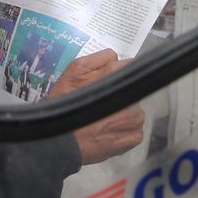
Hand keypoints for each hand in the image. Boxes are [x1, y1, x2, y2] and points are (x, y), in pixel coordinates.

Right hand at [50, 50, 144, 164]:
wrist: (62, 140)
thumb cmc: (64, 104)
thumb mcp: (74, 70)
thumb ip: (98, 59)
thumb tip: (116, 57)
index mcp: (116, 75)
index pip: (129, 66)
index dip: (117, 75)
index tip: (108, 83)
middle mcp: (129, 93)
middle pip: (131, 89)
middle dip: (118, 94)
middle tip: (101, 104)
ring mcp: (134, 116)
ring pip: (134, 109)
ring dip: (122, 113)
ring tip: (103, 120)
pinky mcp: (134, 135)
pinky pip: (135, 130)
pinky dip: (124, 132)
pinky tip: (108, 133)